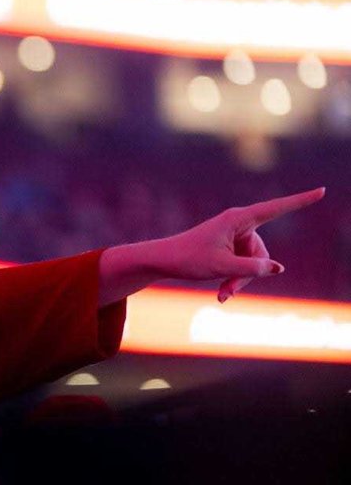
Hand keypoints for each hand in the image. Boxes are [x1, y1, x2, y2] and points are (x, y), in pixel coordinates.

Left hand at [98, 188, 324, 305]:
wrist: (162, 260)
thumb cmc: (188, 258)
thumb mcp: (223, 266)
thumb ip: (253, 267)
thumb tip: (278, 268)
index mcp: (238, 219)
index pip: (276, 208)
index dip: (300, 201)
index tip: (322, 190)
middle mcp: (239, 224)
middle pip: (262, 253)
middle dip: (250, 274)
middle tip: (228, 290)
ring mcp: (235, 237)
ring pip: (253, 263)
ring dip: (240, 280)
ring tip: (222, 294)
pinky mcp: (230, 247)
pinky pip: (243, 265)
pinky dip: (234, 279)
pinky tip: (221, 293)